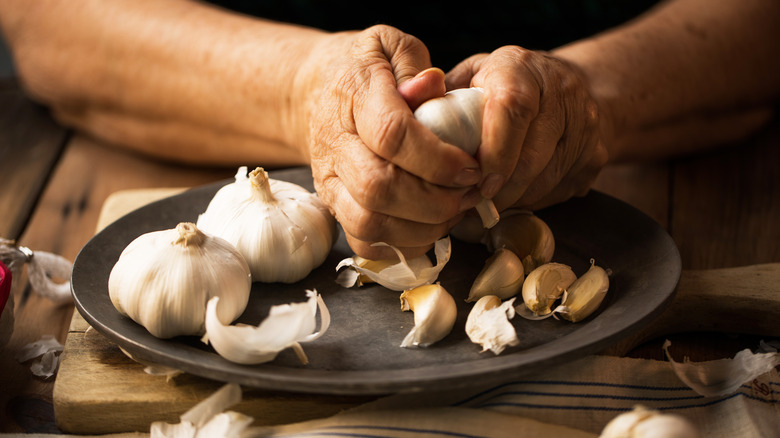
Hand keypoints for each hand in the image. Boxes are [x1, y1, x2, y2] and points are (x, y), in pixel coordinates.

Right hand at [301, 26, 482, 258]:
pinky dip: (401, 244)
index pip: (392, 135)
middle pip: (379, 188)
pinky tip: (429, 225)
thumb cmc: (368, 68)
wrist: (318, 92)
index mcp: (353, 97)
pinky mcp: (333, 206)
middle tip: (469, 194)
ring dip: (422, 227)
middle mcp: (335, 144)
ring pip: (369, 222)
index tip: (471, 167)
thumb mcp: (391, 47)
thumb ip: (415, 66)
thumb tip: (434, 87)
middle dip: (434, 201)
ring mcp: (329, 181)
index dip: (437, 159)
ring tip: (454, 211)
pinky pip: (363, 241)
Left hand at [447, 46, 607, 211]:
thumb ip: (440, 100)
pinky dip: (531, 202)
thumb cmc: (502, 88)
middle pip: (531, 155)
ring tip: (487, 206)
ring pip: (546, 180)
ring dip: (512, 200)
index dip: (494, 151)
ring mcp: (584, 124)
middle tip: (472, 204)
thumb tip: (408, 127)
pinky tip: (512, 199)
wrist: (572, 88)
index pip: (513, 108)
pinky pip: (560, 190)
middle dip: (499, 189)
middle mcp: (560, 91)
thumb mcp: (471, 79)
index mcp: (520, 68)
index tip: (477, 182)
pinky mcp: (595, 155)